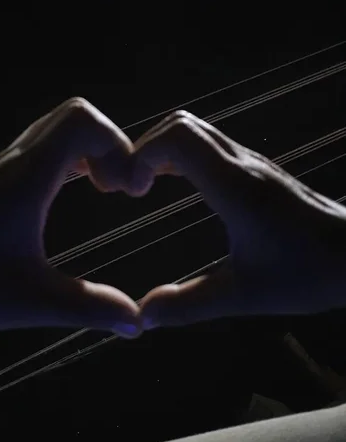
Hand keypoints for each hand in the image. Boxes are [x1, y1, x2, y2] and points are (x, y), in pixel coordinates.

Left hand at [0, 98, 141, 337]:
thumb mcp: (27, 301)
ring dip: (91, 153)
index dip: (118, 146)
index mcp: (27, 179)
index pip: (83, 121)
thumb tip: (136, 323)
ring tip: (104, 192)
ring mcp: (3, 170)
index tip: (127, 191)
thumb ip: (87, 308)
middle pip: (75, 116)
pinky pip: (44, 151)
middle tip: (118, 190)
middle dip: (111, 146)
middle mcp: (15, 163)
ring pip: (58, 131)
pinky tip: (73, 198)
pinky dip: (72, 163)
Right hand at [129, 111, 345, 328]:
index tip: (132, 192)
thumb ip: (190, 305)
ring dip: (164, 150)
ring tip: (146, 186)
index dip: (142, 155)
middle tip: (132, 187)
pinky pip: (210, 145)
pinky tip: (176, 186)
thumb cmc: (309, 274)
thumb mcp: (244, 295)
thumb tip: (144, 317)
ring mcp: (252, 163)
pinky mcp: (257, 170)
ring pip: (197, 131)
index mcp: (236, 187)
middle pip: (182, 125)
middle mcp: (242, 164)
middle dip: (146, 148)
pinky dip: (182, 156)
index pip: (178, 138)